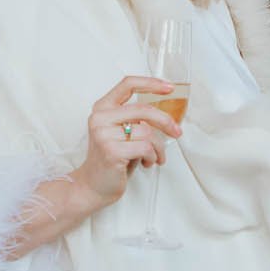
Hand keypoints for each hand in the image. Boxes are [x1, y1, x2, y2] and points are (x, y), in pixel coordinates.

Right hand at [71, 76, 180, 208]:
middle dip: (165, 122)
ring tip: (154, 157)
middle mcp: (100, 118)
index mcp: (102, 108)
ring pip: (147, 132)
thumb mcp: (122, 133)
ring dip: (158, 147)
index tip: (169, 87)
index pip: (128, 84)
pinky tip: (148, 163)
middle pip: (143, 109)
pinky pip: (145, 148)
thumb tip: (166, 114)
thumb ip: (136, 119)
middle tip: (176, 132)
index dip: (151, 84)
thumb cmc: (112, 160)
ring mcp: (103, 134)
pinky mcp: (111, 151)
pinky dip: (153, 157)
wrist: (93, 186)